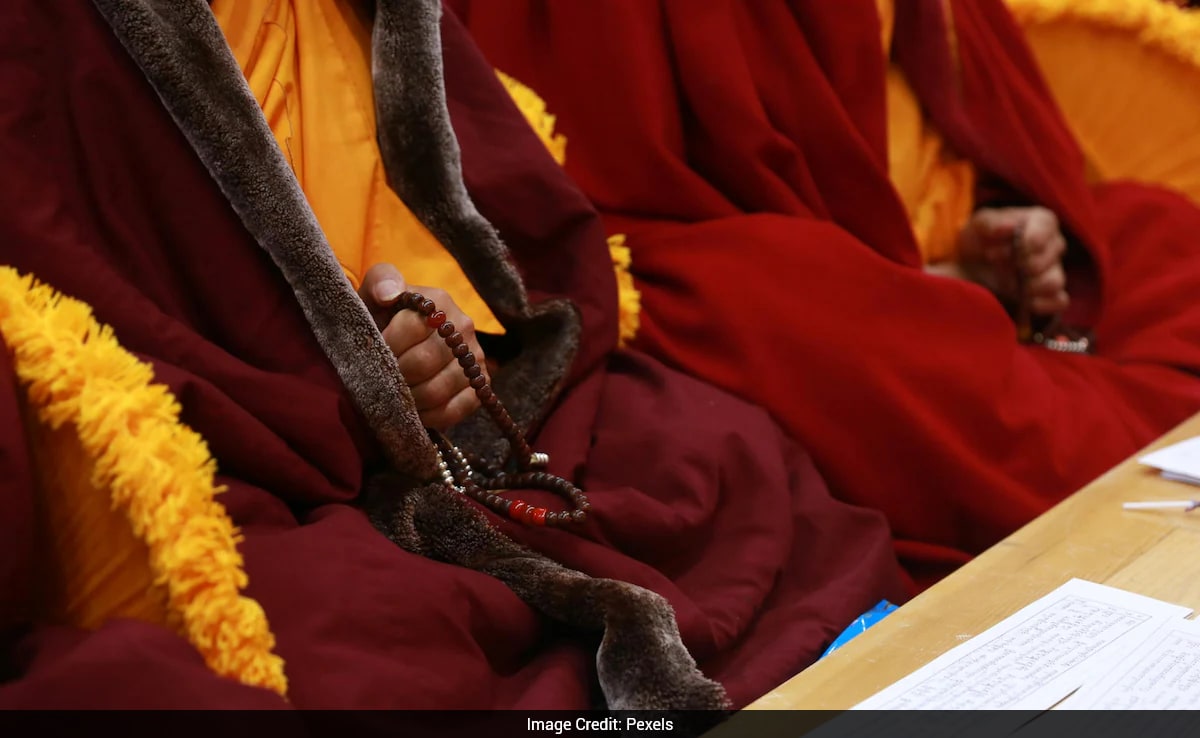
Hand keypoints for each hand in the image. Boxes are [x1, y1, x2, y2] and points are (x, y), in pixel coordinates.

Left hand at [358, 263, 485, 430]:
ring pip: (438, 390)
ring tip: (393, 395)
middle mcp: (464, 327)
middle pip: (424, 362)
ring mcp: (475, 359)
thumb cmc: (384, 318)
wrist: (404, 340)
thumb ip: (380, 280)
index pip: (412, 327)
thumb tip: (389, 294)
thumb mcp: (375, 294)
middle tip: (379, 379)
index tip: (371, 353)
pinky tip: (414, 409)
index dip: (386, 345)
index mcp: (439, 301)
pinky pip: (455, 410)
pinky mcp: (480, 387)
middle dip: (394, 375)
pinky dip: (429, 416)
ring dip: (408, 399)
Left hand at [956, 206, 1069, 316]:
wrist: (972, 265)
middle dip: (1022, 263)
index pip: (1047, 226)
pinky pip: (1059, 301)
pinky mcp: (1049, 294)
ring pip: (1055, 280)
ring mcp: (1053, 270)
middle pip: (1050, 256)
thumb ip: (990, 224)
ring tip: (1010, 285)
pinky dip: (1044, 303)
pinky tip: (1027, 303)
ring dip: (1031, 285)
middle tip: (996, 262)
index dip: (1030, 239)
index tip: (1015, 248)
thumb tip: (1010, 227)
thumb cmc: (980, 240)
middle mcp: (1052, 245)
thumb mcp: (977, 226)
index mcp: (1040, 222)